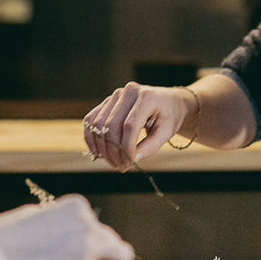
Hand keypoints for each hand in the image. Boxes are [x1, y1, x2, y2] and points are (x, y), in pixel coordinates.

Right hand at [0, 195, 135, 259]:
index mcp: (74, 206)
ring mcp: (87, 245)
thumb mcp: (33, 217)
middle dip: (101, 256)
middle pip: (112, 241)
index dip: (88, 243)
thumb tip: (62, 235)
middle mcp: (86, 222)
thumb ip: (56, 223)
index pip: (97, 226)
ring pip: (122, 257)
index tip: (70, 254)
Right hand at [82, 82, 196, 171]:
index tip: (129, 164)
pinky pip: (91, 119)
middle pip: (112, 125)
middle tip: (121, 167)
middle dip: (114, 151)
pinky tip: (97, 152)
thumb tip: (132, 160)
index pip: (130, 125)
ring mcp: (115, 96)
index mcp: (147, 97)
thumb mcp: (166, 133)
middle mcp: (128, 92)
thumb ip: (150, 146)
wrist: (168, 102)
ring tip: (113, 163)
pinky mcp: (107, 102)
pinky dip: (91, 137)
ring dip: (103, 148)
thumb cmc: (169, 117)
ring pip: (99, 124)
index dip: (127, 148)